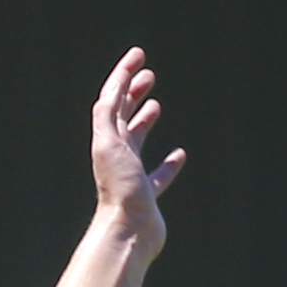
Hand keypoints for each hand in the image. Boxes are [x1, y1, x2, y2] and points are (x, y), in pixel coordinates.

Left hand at [89, 47, 185, 258]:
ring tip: (156, 105)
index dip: (123, 75)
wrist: (127, 231)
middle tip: (148, 75)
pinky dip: (167, 163)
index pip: (112, 99)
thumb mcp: (109, 144)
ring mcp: (130, 175)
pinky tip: (179, 155)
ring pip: (136, 141)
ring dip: (144, 121)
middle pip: (121, 116)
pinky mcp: (145, 195)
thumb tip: (113, 89)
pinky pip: (157, 175)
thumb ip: (108, 115)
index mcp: (106, 140)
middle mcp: (115, 155)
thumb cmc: (120, 189)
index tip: (138, 55)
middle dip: (132, 93)